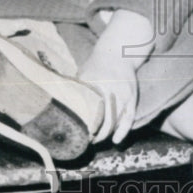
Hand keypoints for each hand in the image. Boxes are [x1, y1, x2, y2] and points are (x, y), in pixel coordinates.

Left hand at [78, 10, 153, 144]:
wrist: (118, 52)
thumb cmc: (97, 65)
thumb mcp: (83, 74)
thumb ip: (75, 90)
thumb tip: (60, 107)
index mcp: (96, 84)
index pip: (90, 111)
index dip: (85, 126)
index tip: (78, 135)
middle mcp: (112, 90)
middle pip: (104, 120)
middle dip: (96, 134)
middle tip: (87, 141)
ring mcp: (124, 94)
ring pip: (116, 121)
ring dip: (106, 134)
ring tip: (97, 141)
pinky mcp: (132, 97)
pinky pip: (129, 118)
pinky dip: (123, 131)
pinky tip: (116, 141)